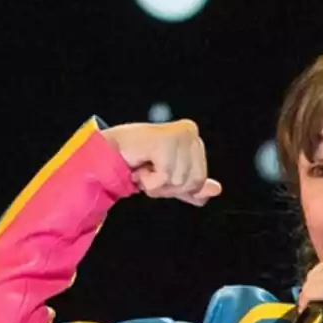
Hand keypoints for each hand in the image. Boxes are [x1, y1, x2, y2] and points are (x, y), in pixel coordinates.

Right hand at [102, 119, 221, 205]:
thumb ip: (193, 187)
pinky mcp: (165, 141)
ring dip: (156, 183)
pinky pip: (166, 177)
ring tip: (144, 168)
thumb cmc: (136, 161)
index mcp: (193, 138)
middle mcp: (190, 132)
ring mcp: (179, 135)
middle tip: (150, 172)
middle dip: (168, 186)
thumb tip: (217, 190)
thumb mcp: (170, 179)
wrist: (106, 154)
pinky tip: (140, 166)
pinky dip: (150, 180)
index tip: (158, 172)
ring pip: (179, 181)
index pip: (199, 180)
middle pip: (193, 182)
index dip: (177, 186)